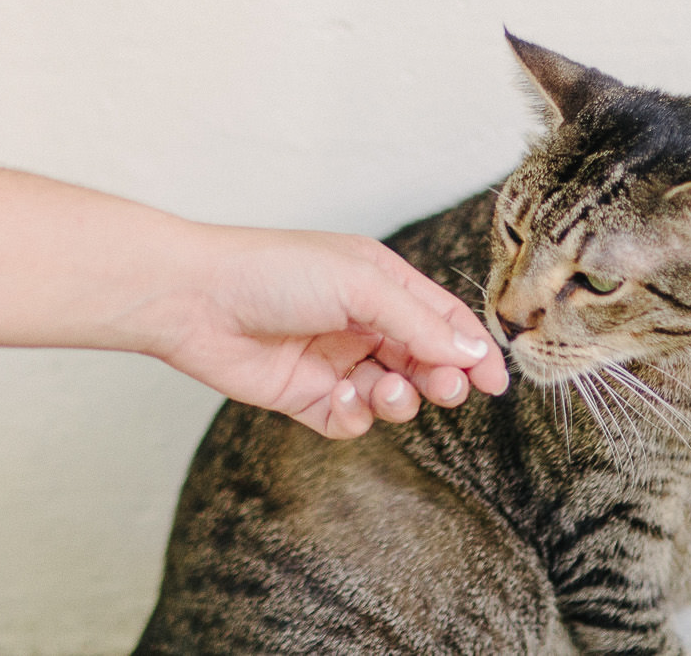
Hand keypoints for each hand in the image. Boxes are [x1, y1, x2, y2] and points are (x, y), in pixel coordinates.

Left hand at [147, 226, 507, 439]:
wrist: (194, 298)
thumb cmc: (273, 272)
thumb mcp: (359, 283)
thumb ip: (419, 321)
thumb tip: (473, 352)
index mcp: (378, 282)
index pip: (442, 319)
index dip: (472, 350)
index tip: (495, 383)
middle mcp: (360, 321)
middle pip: (424, 362)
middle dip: (441, 378)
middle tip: (444, 387)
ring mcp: (333, 361)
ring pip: (392, 395)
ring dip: (400, 399)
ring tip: (386, 389)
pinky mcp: (305, 396)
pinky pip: (350, 419)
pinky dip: (356, 415)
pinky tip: (342, 398)